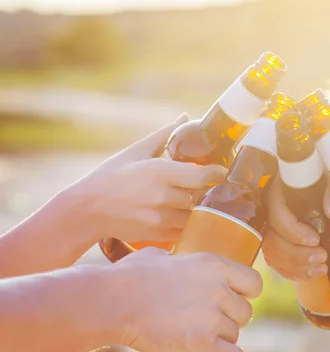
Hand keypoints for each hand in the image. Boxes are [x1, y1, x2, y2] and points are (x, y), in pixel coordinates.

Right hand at [69, 114, 226, 242]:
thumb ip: (164, 135)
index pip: (203, 176)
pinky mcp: (159, 234)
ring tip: (191, 199)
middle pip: (201, 195)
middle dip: (204, 190)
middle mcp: (163, 196)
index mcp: (160, 171)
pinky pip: (186, 229)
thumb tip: (185, 117)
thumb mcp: (136, 152)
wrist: (86, 211)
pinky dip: (188, 222)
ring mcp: (162, 218)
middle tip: (204, 185)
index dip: (216, 173)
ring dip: (196, 207)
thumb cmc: (110, 177)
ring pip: (195, 214)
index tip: (221, 171)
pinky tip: (181, 214)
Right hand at [113, 247, 261, 351]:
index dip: (247, 292)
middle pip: (245, 312)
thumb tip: (168, 258)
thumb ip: (175, 258)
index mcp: (214, 265)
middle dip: (231, 318)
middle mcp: (219, 289)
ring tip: (202, 334)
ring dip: (222, 337)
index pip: (254, 282)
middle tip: (212, 320)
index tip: (237, 297)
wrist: (114, 301)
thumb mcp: (160, 255)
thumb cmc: (131, 276)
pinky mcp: (202, 342)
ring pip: (235, 334)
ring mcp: (212, 316)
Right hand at [262, 174, 329, 280]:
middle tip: (323, 257)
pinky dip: (289, 272)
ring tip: (322, 269)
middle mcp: (266, 214)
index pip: (278, 218)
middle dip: (298, 255)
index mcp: (276, 196)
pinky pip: (274, 261)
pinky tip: (307, 275)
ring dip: (297, 267)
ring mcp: (267, 230)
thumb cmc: (315, 178)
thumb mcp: (327, 179)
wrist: (304, 178)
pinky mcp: (272, 241)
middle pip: (273, 241)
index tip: (316, 240)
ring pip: (272, 254)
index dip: (295, 233)